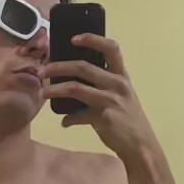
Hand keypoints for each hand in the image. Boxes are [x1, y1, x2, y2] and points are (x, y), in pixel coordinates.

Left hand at [42, 35, 159, 162]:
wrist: (140, 145)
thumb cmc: (129, 119)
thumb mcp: (122, 96)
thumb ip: (104, 85)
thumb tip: (77, 82)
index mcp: (121, 76)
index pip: (111, 48)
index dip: (92, 39)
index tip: (73, 39)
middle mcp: (117, 84)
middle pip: (83, 67)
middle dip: (59, 67)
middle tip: (43, 71)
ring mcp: (109, 101)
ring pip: (75, 88)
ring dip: (55, 90)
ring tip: (43, 93)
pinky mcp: (102, 118)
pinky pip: (77, 116)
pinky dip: (68, 120)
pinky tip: (64, 122)